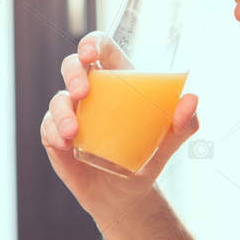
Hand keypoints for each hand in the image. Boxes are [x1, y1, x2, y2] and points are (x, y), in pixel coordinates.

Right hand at [40, 31, 200, 215]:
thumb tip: (191, 100)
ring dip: (61, 111)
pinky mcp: (56, 136)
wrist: (125, 196)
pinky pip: (48, 127)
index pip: (101, 49)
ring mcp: (72, 113)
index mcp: (118, 82)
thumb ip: (183, 124)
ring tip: (73, 132)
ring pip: (58, 99)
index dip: (92, 43)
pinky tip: (64, 144)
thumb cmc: (146, 159)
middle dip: (73, 72)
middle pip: (73, 66)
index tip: (91, 53)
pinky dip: (53, 132)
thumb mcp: (168, 143)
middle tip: (83, 92)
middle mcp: (91, 93)